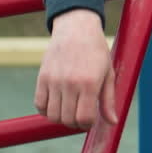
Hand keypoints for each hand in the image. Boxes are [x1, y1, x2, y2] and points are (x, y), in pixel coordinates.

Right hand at [34, 9, 118, 129]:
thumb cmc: (96, 51)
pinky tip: (56, 104)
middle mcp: (70, 83)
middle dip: (75, 123)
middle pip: (68, 120)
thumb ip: (108, 100)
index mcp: (89, 83)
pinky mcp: (42, 77)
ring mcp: (54, 81)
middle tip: (80, 115)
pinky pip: (39, 105)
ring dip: (61, 118)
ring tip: (69, 109)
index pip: (84, 119)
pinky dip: (46, 110)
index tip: (90, 119)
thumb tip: (112, 122)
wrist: (76, 28)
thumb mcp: (108, 73)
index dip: (88, 124)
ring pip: (52, 115)